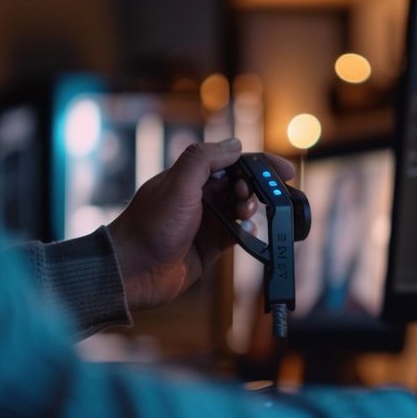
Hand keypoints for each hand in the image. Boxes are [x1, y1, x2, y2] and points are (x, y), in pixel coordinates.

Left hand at [107, 138, 295, 310]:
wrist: (133, 272)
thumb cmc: (150, 227)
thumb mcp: (177, 185)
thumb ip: (204, 160)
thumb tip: (235, 145)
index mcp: (189, 176)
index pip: (230, 160)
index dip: (258, 162)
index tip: (282, 170)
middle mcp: (198, 196)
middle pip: (239, 183)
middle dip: (255, 187)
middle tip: (252, 197)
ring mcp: (205, 221)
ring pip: (240, 208)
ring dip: (250, 208)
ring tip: (244, 215)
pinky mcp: (209, 246)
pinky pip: (237, 234)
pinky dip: (247, 231)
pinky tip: (248, 232)